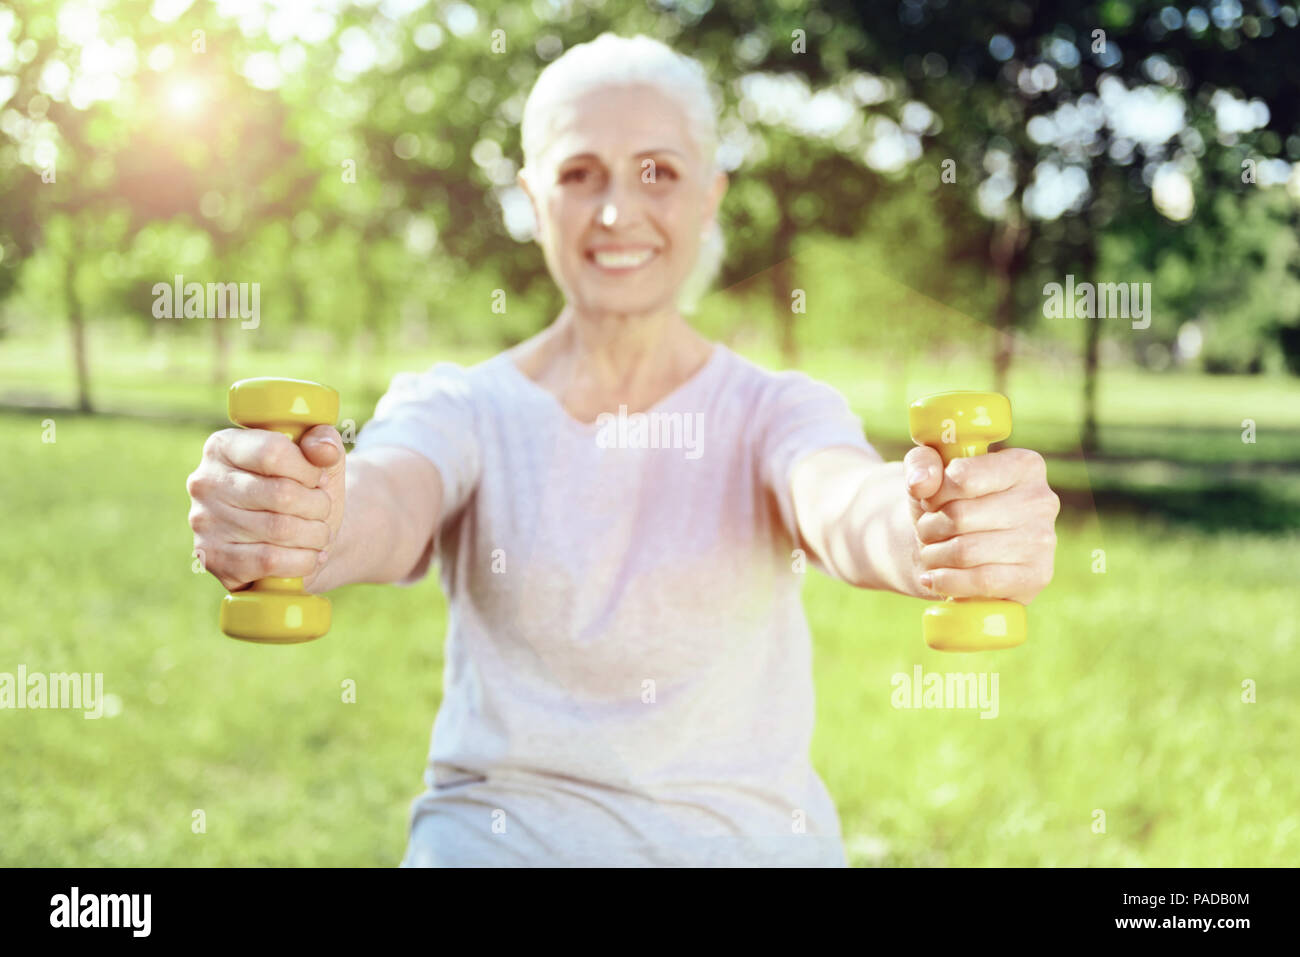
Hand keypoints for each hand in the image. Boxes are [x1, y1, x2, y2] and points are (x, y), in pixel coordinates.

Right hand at [186, 425, 345, 591]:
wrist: (293, 539)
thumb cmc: (303, 491)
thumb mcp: (317, 458)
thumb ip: (324, 442)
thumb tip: (326, 450)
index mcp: (223, 446)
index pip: (273, 452)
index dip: (309, 470)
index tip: (319, 480)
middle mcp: (205, 482)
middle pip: (281, 494)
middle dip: (318, 505)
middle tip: (324, 510)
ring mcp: (205, 523)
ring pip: (280, 529)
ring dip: (315, 534)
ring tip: (321, 533)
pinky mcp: (214, 559)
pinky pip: (270, 561)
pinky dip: (303, 560)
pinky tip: (310, 555)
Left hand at [902, 446, 1058, 604]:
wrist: (955, 550)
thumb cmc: (946, 504)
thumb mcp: (929, 472)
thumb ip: (921, 462)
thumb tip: (921, 483)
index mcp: (1023, 464)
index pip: (963, 477)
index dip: (934, 494)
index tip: (931, 501)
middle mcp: (1041, 500)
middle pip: (960, 516)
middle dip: (930, 527)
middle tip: (928, 531)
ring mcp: (1043, 540)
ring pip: (966, 551)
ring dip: (934, 555)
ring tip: (934, 552)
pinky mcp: (1036, 577)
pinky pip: (981, 582)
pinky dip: (947, 582)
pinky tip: (935, 578)